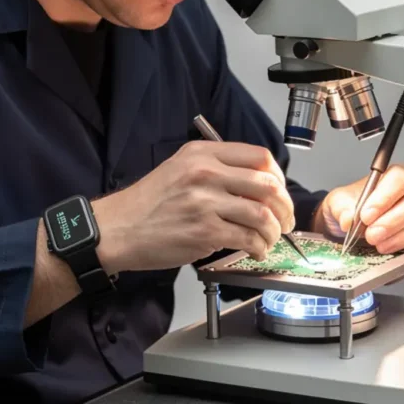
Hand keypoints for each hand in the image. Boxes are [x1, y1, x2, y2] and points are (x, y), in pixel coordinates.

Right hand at [94, 141, 294, 271]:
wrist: (118, 229)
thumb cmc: (148, 203)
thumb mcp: (180, 168)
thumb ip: (216, 169)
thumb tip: (255, 184)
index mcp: (203, 153)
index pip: (259, 156)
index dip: (279, 176)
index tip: (281, 191)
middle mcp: (207, 173)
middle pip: (268, 185)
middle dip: (285, 207)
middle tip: (285, 220)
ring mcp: (207, 202)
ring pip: (262, 214)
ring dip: (274, 231)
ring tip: (270, 239)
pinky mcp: (205, 230)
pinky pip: (248, 238)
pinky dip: (259, 247)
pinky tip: (256, 250)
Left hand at [314, 164, 403, 253]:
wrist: (350, 227)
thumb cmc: (352, 208)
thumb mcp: (338, 203)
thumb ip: (342, 208)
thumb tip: (348, 219)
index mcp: (395, 177)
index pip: (401, 178)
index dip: (385, 197)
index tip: (366, 215)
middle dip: (393, 221)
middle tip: (372, 234)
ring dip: (402, 236)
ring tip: (379, 245)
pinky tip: (389, 250)